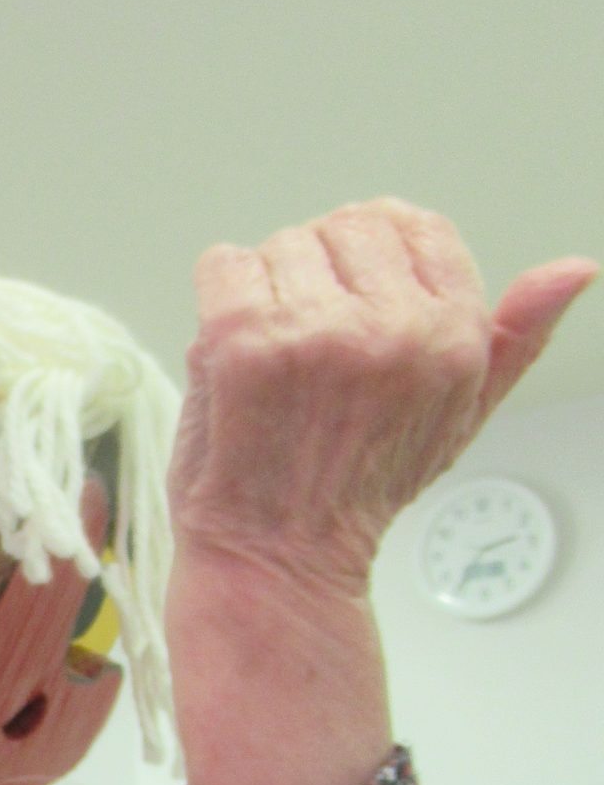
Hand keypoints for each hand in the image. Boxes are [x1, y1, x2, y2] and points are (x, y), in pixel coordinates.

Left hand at [162, 202, 593, 784]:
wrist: (275, 559)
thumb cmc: (356, 489)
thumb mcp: (460, 416)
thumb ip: (515, 338)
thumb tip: (574, 269)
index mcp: (451, 336)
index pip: (413, 225)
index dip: (370, 260)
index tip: (349, 311)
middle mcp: (389, 328)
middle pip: (342, 227)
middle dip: (317, 276)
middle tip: (308, 353)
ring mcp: (312, 332)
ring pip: (280, 246)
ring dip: (266, 293)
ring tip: (274, 366)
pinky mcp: (242, 340)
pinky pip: (224, 262)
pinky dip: (217, 300)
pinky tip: (234, 359)